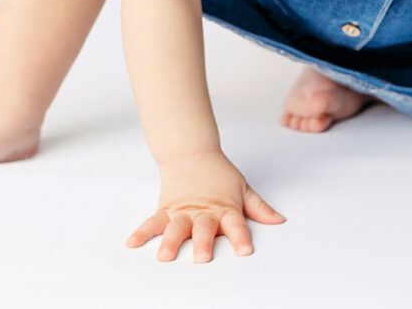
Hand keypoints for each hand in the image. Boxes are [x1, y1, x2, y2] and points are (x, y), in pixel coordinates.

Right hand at [126, 150, 285, 261]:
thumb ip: (259, 207)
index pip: (236, 224)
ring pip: (176, 228)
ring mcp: (183, 212)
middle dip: (203, 243)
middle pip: (204, 229)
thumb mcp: (242, 188)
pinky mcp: (166, 210)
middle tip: (202, 258)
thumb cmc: (219, 175)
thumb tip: (279, 220)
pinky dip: (142, 232)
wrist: (192, 154)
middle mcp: (203, 212)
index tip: (245, 251)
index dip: (241, 237)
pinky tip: (132, 243)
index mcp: (225, 208)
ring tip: (165, 256)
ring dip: (171, 242)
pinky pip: (153, 222)